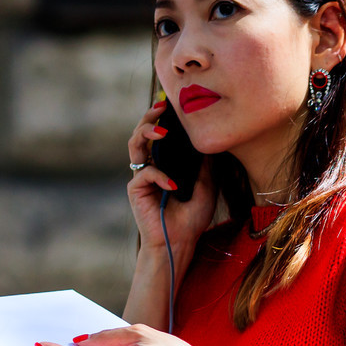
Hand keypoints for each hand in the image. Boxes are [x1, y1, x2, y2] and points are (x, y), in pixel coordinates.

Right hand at [128, 101, 217, 255]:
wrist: (180, 242)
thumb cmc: (192, 217)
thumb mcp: (206, 185)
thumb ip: (205, 163)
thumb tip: (210, 139)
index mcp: (164, 163)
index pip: (159, 134)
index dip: (162, 118)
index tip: (172, 104)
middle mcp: (149, 166)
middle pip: (141, 133)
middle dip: (149, 117)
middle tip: (161, 107)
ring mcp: (141, 177)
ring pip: (135, 146)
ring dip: (146, 133)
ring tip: (161, 131)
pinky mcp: (135, 190)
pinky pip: (145, 174)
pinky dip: (160, 177)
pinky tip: (173, 186)